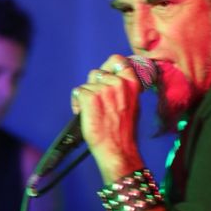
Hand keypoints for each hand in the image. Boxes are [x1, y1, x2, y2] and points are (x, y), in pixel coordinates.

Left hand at [71, 54, 143, 180]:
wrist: (117, 149)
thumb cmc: (124, 132)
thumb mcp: (133, 105)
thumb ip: (125, 88)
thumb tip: (114, 77)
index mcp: (132, 84)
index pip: (117, 60)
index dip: (108, 67)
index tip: (105, 77)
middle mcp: (118, 83)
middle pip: (97, 73)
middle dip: (94, 86)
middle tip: (98, 104)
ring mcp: (103, 90)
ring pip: (86, 85)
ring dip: (85, 97)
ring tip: (92, 112)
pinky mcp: (90, 98)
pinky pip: (78, 92)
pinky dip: (77, 104)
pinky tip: (84, 114)